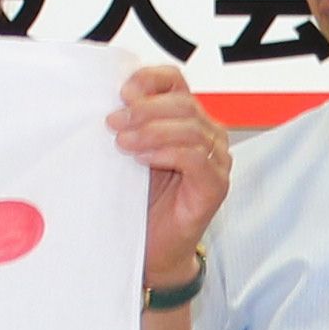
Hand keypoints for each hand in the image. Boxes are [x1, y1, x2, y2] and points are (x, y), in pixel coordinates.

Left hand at [110, 64, 230, 291]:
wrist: (155, 250)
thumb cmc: (143, 202)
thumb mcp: (132, 153)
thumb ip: (129, 126)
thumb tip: (110, 99)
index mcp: (188, 119)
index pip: (176, 81)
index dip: (150, 79)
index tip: (122, 91)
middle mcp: (209, 135)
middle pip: (183, 104)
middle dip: (145, 110)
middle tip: (113, 122)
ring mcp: (218, 161)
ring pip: (191, 129)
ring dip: (151, 131)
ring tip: (122, 143)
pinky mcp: (216, 186)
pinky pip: (197, 158)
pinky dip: (168, 152)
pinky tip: (143, 159)